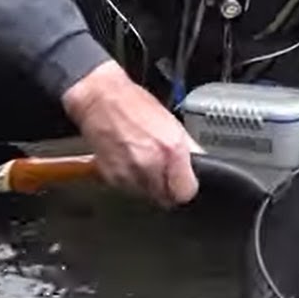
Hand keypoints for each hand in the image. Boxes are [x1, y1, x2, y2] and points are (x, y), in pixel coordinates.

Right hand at [61, 60, 199, 207]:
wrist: (100, 99)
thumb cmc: (134, 104)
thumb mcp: (171, 122)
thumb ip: (186, 148)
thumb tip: (198, 164)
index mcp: (171, 150)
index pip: (186, 192)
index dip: (185, 188)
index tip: (183, 184)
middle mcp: (151, 165)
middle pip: (165, 198)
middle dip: (165, 189)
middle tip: (162, 173)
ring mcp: (130, 173)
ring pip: (146, 196)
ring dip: (146, 185)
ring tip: (142, 162)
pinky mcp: (112, 177)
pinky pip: (127, 189)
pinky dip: (129, 180)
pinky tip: (128, 161)